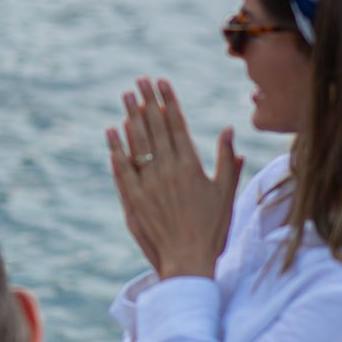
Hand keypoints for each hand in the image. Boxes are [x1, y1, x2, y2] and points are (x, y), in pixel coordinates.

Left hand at [106, 77, 241, 278]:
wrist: (188, 261)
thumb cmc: (212, 229)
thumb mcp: (226, 192)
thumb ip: (226, 159)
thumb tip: (228, 129)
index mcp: (191, 166)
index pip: (177, 125)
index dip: (169, 101)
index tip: (162, 83)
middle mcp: (168, 170)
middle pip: (155, 128)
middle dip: (147, 101)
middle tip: (139, 80)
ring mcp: (148, 184)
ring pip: (137, 143)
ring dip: (131, 117)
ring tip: (126, 96)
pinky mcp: (133, 199)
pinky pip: (122, 168)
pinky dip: (117, 148)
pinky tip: (113, 131)